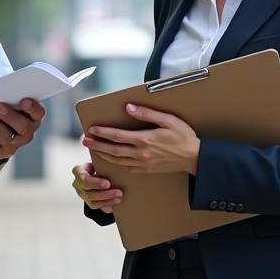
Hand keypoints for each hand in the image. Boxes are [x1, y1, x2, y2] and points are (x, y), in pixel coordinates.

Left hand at [0, 98, 45, 163]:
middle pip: (24, 126)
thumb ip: (6, 99)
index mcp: (31, 117)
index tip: (24, 101)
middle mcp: (26, 132)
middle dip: (11, 117)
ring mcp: (14, 144)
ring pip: (7, 137)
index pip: (38, 113)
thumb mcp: (5, 104)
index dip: (33, 108)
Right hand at [72, 161, 122, 212]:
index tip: (108, 184)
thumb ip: (103, 164)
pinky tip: (114, 205)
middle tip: (119, 193)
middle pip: (89, 193)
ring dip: (107, 201)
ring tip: (118, 199)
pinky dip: (106, 206)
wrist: (96, 168)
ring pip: (92, 202)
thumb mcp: (99, 160)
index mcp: (78, 171)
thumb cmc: (98, 163)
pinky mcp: (87, 201)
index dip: (96, 183)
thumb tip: (116, 168)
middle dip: (105, 194)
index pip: (84, 179)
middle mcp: (77, 184)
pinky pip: (96, 206)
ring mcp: (82, 194)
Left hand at [81, 104, 200, 173]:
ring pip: (118, 161)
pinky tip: (113, 160)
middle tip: (85, 141)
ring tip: (94, 149)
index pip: (117, 136)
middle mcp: (141, 153)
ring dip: (104, 155)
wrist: (194, 158)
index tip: (92, 130)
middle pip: (113, 150)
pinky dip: (118, 164)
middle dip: (97, 145)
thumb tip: (130, 108)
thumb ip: (147, 113)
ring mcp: (143, 163)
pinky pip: (128, 168)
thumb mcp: (168, 119)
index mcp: (144, 139)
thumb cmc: (183, 136)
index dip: (102, 133)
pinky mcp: (147, 170)